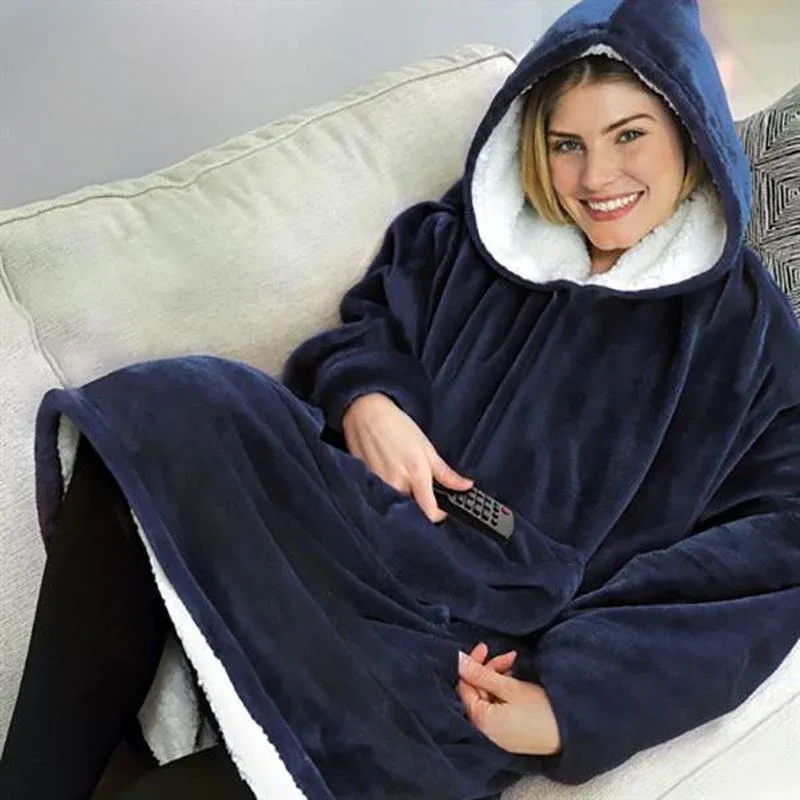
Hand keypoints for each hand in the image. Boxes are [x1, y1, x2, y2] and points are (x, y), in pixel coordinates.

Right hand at [342, 393, 472, 522]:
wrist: (366, 413)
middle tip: (420, 485)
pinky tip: (388, 470)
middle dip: (420, 501)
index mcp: (416, 475)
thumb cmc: (397, 426)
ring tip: (401, 473)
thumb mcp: (427, 448)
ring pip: (397, 502)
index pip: (430, 512)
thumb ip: (445, 473)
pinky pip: (382, 494)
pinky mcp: (366, 482)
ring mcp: (379, 485)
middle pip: (413, 509)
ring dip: (403, 495)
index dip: (438, 514)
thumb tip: (466, 486)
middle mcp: (397, 484)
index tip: (441, 507)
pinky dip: (388, 488)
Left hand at [456, 642, 561, 755]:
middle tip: (509, 657)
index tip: (485, 647)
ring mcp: (496, 734)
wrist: (571, 734)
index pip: (465, 686)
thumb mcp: (509, 687)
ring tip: (516, 668)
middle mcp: (484, 731)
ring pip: (488, 698)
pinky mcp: (508, 734)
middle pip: (477, 691)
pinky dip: (504, 693)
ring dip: (498, 679)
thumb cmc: (541, 710)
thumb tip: (457, 660)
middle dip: (489, 670)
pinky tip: (517, 683)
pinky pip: (497, 709)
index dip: (472, 664)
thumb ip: (481, 673)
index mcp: (480, 720)